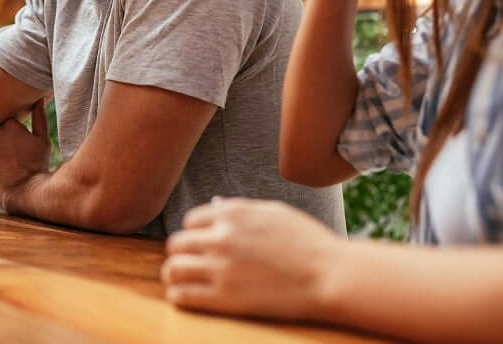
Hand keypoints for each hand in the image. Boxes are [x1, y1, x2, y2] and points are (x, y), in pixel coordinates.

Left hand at [0, 101, 50, 210]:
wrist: (24, 193)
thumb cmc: (37, 166)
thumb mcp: (43, 140)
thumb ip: (39, 117)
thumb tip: (39, 99)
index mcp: (10, 124)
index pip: (7, 123)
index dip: (14, 136)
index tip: (19, 147)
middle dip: (1, 141)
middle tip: (12, 157)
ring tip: (3, 164)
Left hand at [162, 198, 342, 320]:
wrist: (329, 276)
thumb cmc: (308, 242)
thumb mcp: (274, 212)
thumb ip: (241, 208)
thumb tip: (215, 204)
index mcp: (232, 213)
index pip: (191, 221)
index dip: (196, 233)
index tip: (202, 244)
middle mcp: (220, 237)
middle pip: (177, 243)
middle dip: (181, 252)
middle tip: (188, 261)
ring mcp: (220, 268)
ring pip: (173, 268)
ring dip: (173, 273)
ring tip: (179, 278)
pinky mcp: (224, 298)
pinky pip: (183, 296)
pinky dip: (178, 295)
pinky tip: (184, 296)